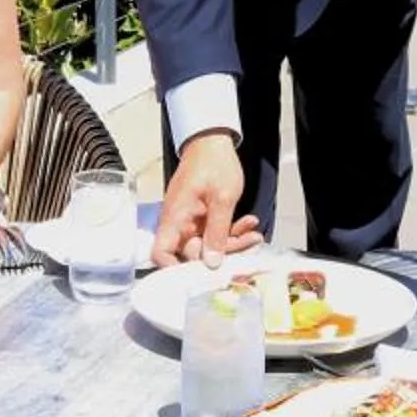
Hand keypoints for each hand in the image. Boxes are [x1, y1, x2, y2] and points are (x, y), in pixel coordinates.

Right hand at [151, 133, 259, 267]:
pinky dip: (232, 231)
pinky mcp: (201, 218)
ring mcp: (190, 221)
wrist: (213, 141)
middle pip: (193, 253)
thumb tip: (211, 263)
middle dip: (222, 253)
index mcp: (176, 218)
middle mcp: (179, 223)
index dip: (174, 269)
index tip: (200, 275)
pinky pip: (214, 233)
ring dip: (233, 242)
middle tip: (248, 244)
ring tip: (254, 233)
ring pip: (209, 245)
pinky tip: (249, 224)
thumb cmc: (214, 163)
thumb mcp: (222, 199)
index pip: (161, 253)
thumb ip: (218, 233)